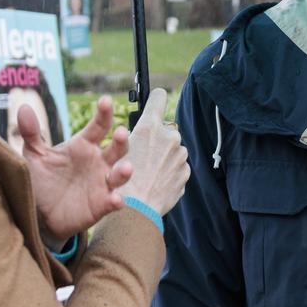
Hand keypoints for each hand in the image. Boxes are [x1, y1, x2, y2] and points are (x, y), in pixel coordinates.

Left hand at [20, 95, 132, 240]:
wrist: (39, 214)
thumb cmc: (42, 180)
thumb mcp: (35, 155)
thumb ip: (31, 132)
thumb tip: (24, 108)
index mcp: (83, 146)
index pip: (98, 126)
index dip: (104, 113)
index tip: (105, 101)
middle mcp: (97, 162)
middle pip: (116, 148)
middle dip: (121, 140)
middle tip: (120, 132)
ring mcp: (101, 183)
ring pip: (120, 174)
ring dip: (124, 171)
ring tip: (126, 168)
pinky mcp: (101, 205)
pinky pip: (112, 202)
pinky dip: (116, 201)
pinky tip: (115, 200)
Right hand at [116, 88, 188, 215]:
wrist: (136, 209)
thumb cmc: (122, 179)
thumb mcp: (121, 149)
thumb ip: (137, 134)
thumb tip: (145, 129)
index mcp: (150, 126)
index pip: (159, 97)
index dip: (156, 99)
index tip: (156, 101)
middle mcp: (169, 137)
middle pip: (166, 129)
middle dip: (158, 139)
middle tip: (143, 155)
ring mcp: (180, 155)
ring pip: (173, 150)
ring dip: (165, 157)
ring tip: (148, 172)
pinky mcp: (185, 172)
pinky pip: (178, 167)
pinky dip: (169, 172)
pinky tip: (156, 182)